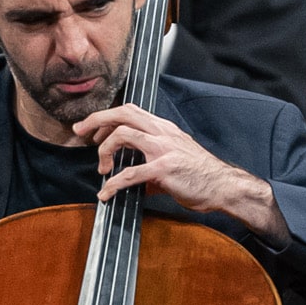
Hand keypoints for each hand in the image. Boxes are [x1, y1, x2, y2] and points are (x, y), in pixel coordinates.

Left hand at [71, 104, 282, 238]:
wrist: (225, 187)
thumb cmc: (202, 175)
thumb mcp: (175, 161)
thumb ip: (150, 164)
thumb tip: (132, 180)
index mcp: (165, 129)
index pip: (130, 111)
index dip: (107, 117)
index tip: (93, 131)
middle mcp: (163, 133)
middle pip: (122, 113)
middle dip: (96, 120)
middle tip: (80, 132)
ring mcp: (163, 150)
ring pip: (122, 136)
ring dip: (104, 151)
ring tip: (102, 168)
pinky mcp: (163, 170)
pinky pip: (130, 174)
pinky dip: (112, 184)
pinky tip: (106, 193)